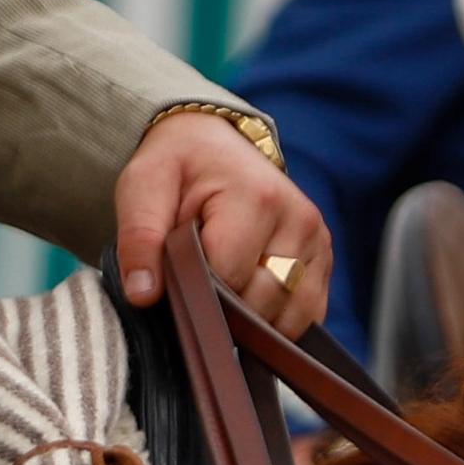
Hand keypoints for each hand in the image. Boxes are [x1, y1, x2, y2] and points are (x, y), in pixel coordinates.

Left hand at [115, 113, 329, 338]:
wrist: (212, 144)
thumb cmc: (177, 167)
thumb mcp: (143, 187)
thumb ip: (140, 239)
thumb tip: (142, 294)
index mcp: (258, 198)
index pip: (228, 279)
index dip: (194, 290)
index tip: (175, 276)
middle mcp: (299, 220)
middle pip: (260, 304)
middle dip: (222, 307)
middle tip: (196, 276)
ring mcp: (317, 242)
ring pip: (286, 319)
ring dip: (250, 318)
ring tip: (222, 281)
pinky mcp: (323, 260)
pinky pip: (306, 316)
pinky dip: (275, 320)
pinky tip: (248, 296)